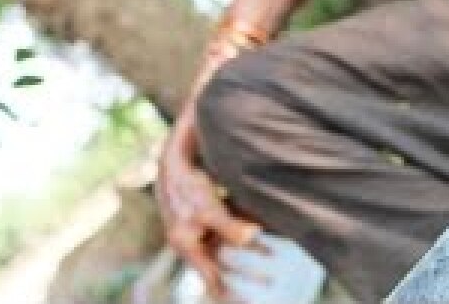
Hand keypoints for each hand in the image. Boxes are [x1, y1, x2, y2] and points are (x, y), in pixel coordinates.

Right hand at [157, 119, 261, 299]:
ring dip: (251, 255)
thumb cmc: (189, 186)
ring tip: (274, 262)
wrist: (174, 160)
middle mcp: (194, 242)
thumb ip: (230, 226)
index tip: (245, 303)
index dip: (227, 294)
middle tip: (269, 287)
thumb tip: (252, 237)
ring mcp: (201, 230)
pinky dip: (249, 238)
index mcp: (188, 246)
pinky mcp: (209, 217)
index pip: (211, 279)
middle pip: (222, 268)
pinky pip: (231, 234)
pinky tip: (268, 238)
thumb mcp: (209, 209)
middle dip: (245, 278)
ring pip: (229, 251)